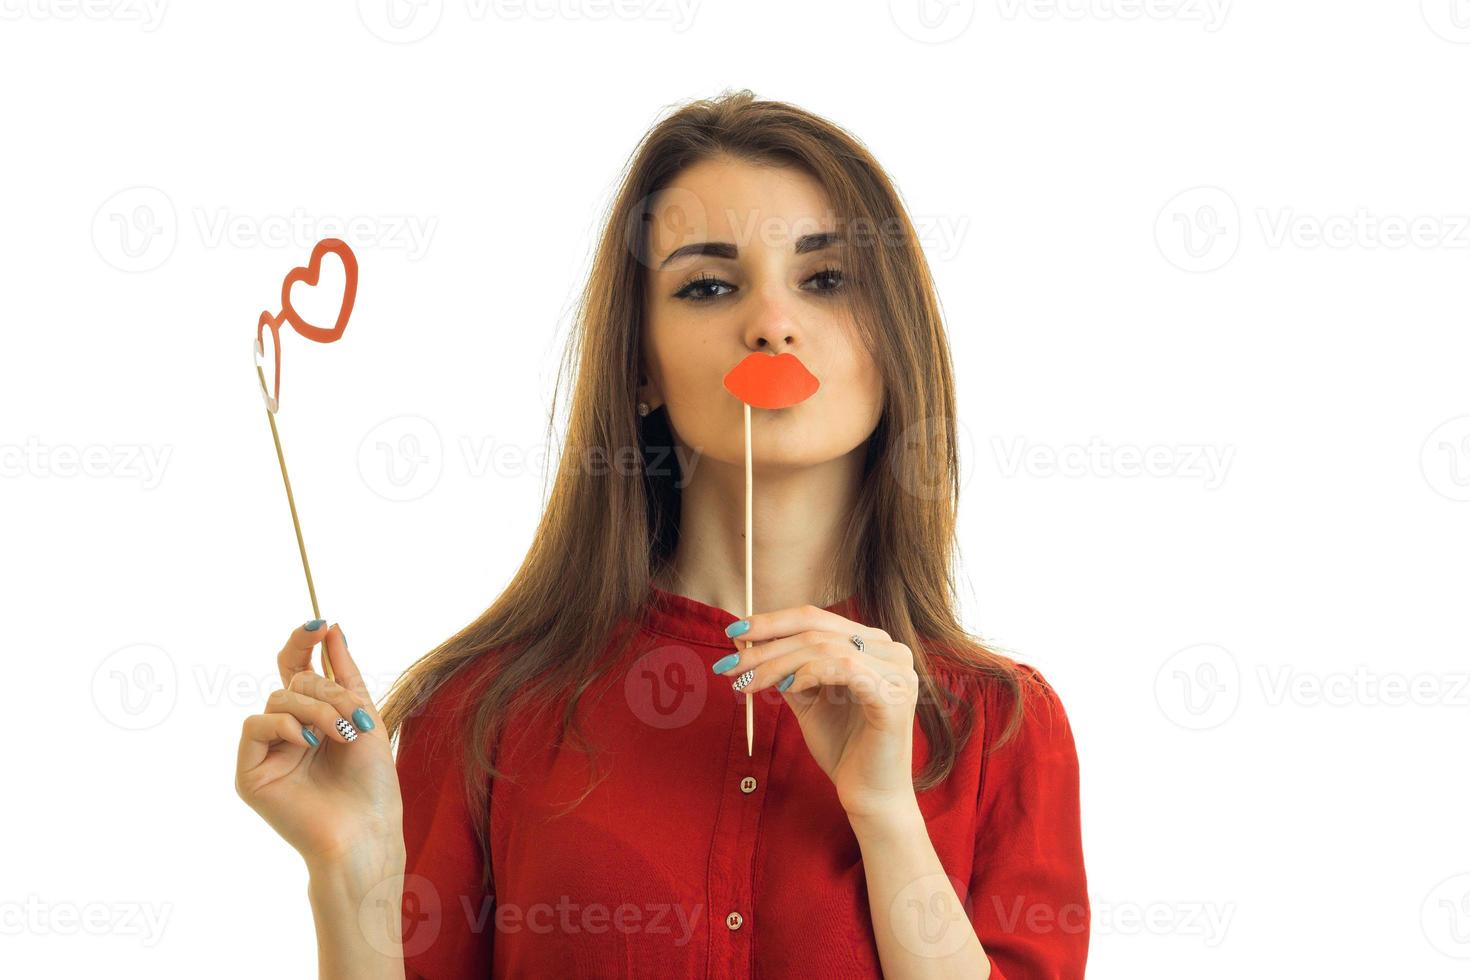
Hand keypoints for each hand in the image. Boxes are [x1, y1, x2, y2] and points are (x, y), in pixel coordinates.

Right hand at [235, 622, 402, 868]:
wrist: (366, 830)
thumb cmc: (372, 783)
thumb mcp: (365, 715)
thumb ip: (344, 673)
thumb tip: (331, 627)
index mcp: (316, 719)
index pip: (298, 669)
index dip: (302, 643)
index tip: (320, 623)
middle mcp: (289, 733)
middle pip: (294, 683)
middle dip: (329, 692)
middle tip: (355, 718)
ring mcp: (268, 752)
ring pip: (278, 701)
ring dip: (316, 711)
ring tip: (341, 736)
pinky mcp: (250, 773)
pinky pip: (253, 727)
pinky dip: (283, 727)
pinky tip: (307, 744)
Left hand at [716, 605, 919, 820]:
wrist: (869, 795)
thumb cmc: (843, 748)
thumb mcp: (808, 699)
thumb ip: (787, 669)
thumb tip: (747, 643)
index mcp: (874, 644)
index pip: (817, 619)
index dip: (772, 622)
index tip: (734, 634)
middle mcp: (891, 650)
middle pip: (817, 630)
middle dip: (766, 646)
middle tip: (730, 664)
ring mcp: (898, 671)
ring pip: (824, 648)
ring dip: (778, 664)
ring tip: (747, 682)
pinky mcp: (894, 695)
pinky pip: (845, 669)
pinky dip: (810, 673)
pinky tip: (787, 687)